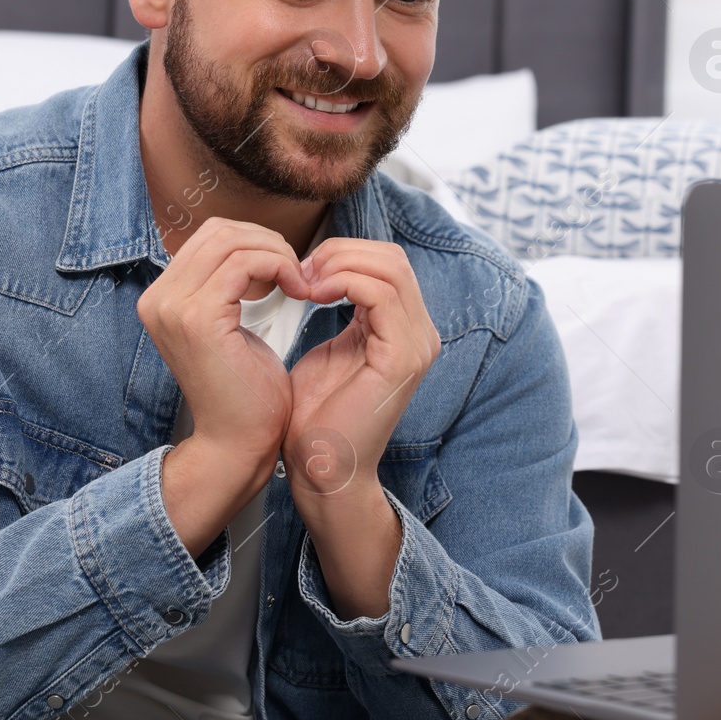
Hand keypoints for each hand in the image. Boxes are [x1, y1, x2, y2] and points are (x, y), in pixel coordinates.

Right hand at [137, 216, 309, 482]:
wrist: (239, 443)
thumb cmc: (246, 391)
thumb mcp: (233, 326)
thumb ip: (231, 287)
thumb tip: (253, 247)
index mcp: (162, 298)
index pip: (211, 236)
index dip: (255, 242)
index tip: (286, 271)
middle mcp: (157, 298)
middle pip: (219, 231)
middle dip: (268, 242)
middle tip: (297, 273)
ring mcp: (172, 307)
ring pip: (232, 241)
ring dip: (276, 254)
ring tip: (299, 283)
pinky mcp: (197, 318)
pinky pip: (244, 263)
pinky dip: (279, 267)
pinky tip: (298, 292)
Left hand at [283, 239, 441, 504]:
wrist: (322, 466)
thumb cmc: (320, 416)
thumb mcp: (332, 346)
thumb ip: (340, 308)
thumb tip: (325, 270)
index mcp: (406, 329)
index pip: (387, 262)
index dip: (342, 254)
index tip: (300, 270)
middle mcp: (421, 334)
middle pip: (393, 258)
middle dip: (340, 253)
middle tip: (299, 270)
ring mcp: (417, 345)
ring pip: (389, 268)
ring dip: (338, 265)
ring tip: (304, 282)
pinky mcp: (403, 358)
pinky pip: (381, 294)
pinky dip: (343, 282)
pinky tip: (314, 295)